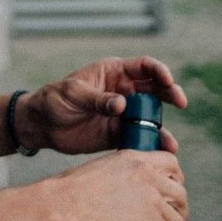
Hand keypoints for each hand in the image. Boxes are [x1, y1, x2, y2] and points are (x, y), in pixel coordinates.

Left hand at [17, 56, 186, 154]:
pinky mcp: (119, 134)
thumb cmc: (54, 100)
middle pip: (156, 90)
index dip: (159, 70)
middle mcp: (124, 92)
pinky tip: (159, 153)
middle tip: (180, 102)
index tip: (167, 80)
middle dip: (170, 94)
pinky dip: (151, 144)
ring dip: (163, 127)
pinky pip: (140, 137)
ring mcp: (124, 114)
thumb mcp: (73, 94)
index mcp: (114, 73)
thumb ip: (97, 99)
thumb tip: (122, 105)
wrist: (41, 126)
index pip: (143, 66)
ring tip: (170, 143)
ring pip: (151, 117)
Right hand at [53, 149, 189, 220]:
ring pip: (179, 220)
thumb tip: (114, 197)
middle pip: (180, 193)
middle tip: (173, 220)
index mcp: (133, 159)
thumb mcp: (95, 172)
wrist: (59, 210)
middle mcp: (147, 177)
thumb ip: (113, 179)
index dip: (176, 179)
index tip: (172, 191)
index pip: (171, 163)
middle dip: (180, 209)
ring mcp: (152, 202)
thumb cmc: (66, 195)